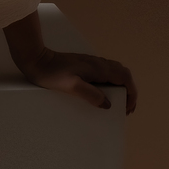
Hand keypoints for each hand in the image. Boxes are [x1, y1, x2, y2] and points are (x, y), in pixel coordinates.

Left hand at [3, 12, 136, 113]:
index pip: (125, 78)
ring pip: (116, 72)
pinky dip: (112, 82)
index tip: (129, 108)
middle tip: (126, 108)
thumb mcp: (71, 86)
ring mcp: (92, 62)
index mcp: (99, 68)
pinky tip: (104, 92)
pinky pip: (106, 72)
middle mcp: (98, 63)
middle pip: (123, 74)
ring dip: (122, 86)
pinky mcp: (84, 64)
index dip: (131, 93)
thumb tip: (107, 104)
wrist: (37, 60)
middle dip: (129, 91)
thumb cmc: (52, 74)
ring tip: (118, 102)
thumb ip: (90, 94)